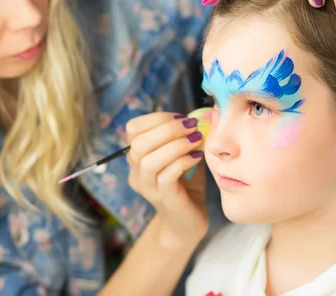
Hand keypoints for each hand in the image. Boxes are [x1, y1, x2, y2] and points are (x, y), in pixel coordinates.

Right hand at [125, 112, 207, 246]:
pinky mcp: (163, 199)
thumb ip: (187, 135)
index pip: (133, 128)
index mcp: (137, 156)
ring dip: (175, 145)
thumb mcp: (185, 153)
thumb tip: (203, 114)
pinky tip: (197, 157)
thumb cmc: (188, 183)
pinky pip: (165, 176)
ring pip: (149, 160)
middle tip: (192, 126)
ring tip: (196, 140)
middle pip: (139, 143)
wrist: (190, 220)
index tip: (182, 119)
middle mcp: (136, 172)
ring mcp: (148, 187)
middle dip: (168, 129)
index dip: (157, 118)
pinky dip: (182, 162)